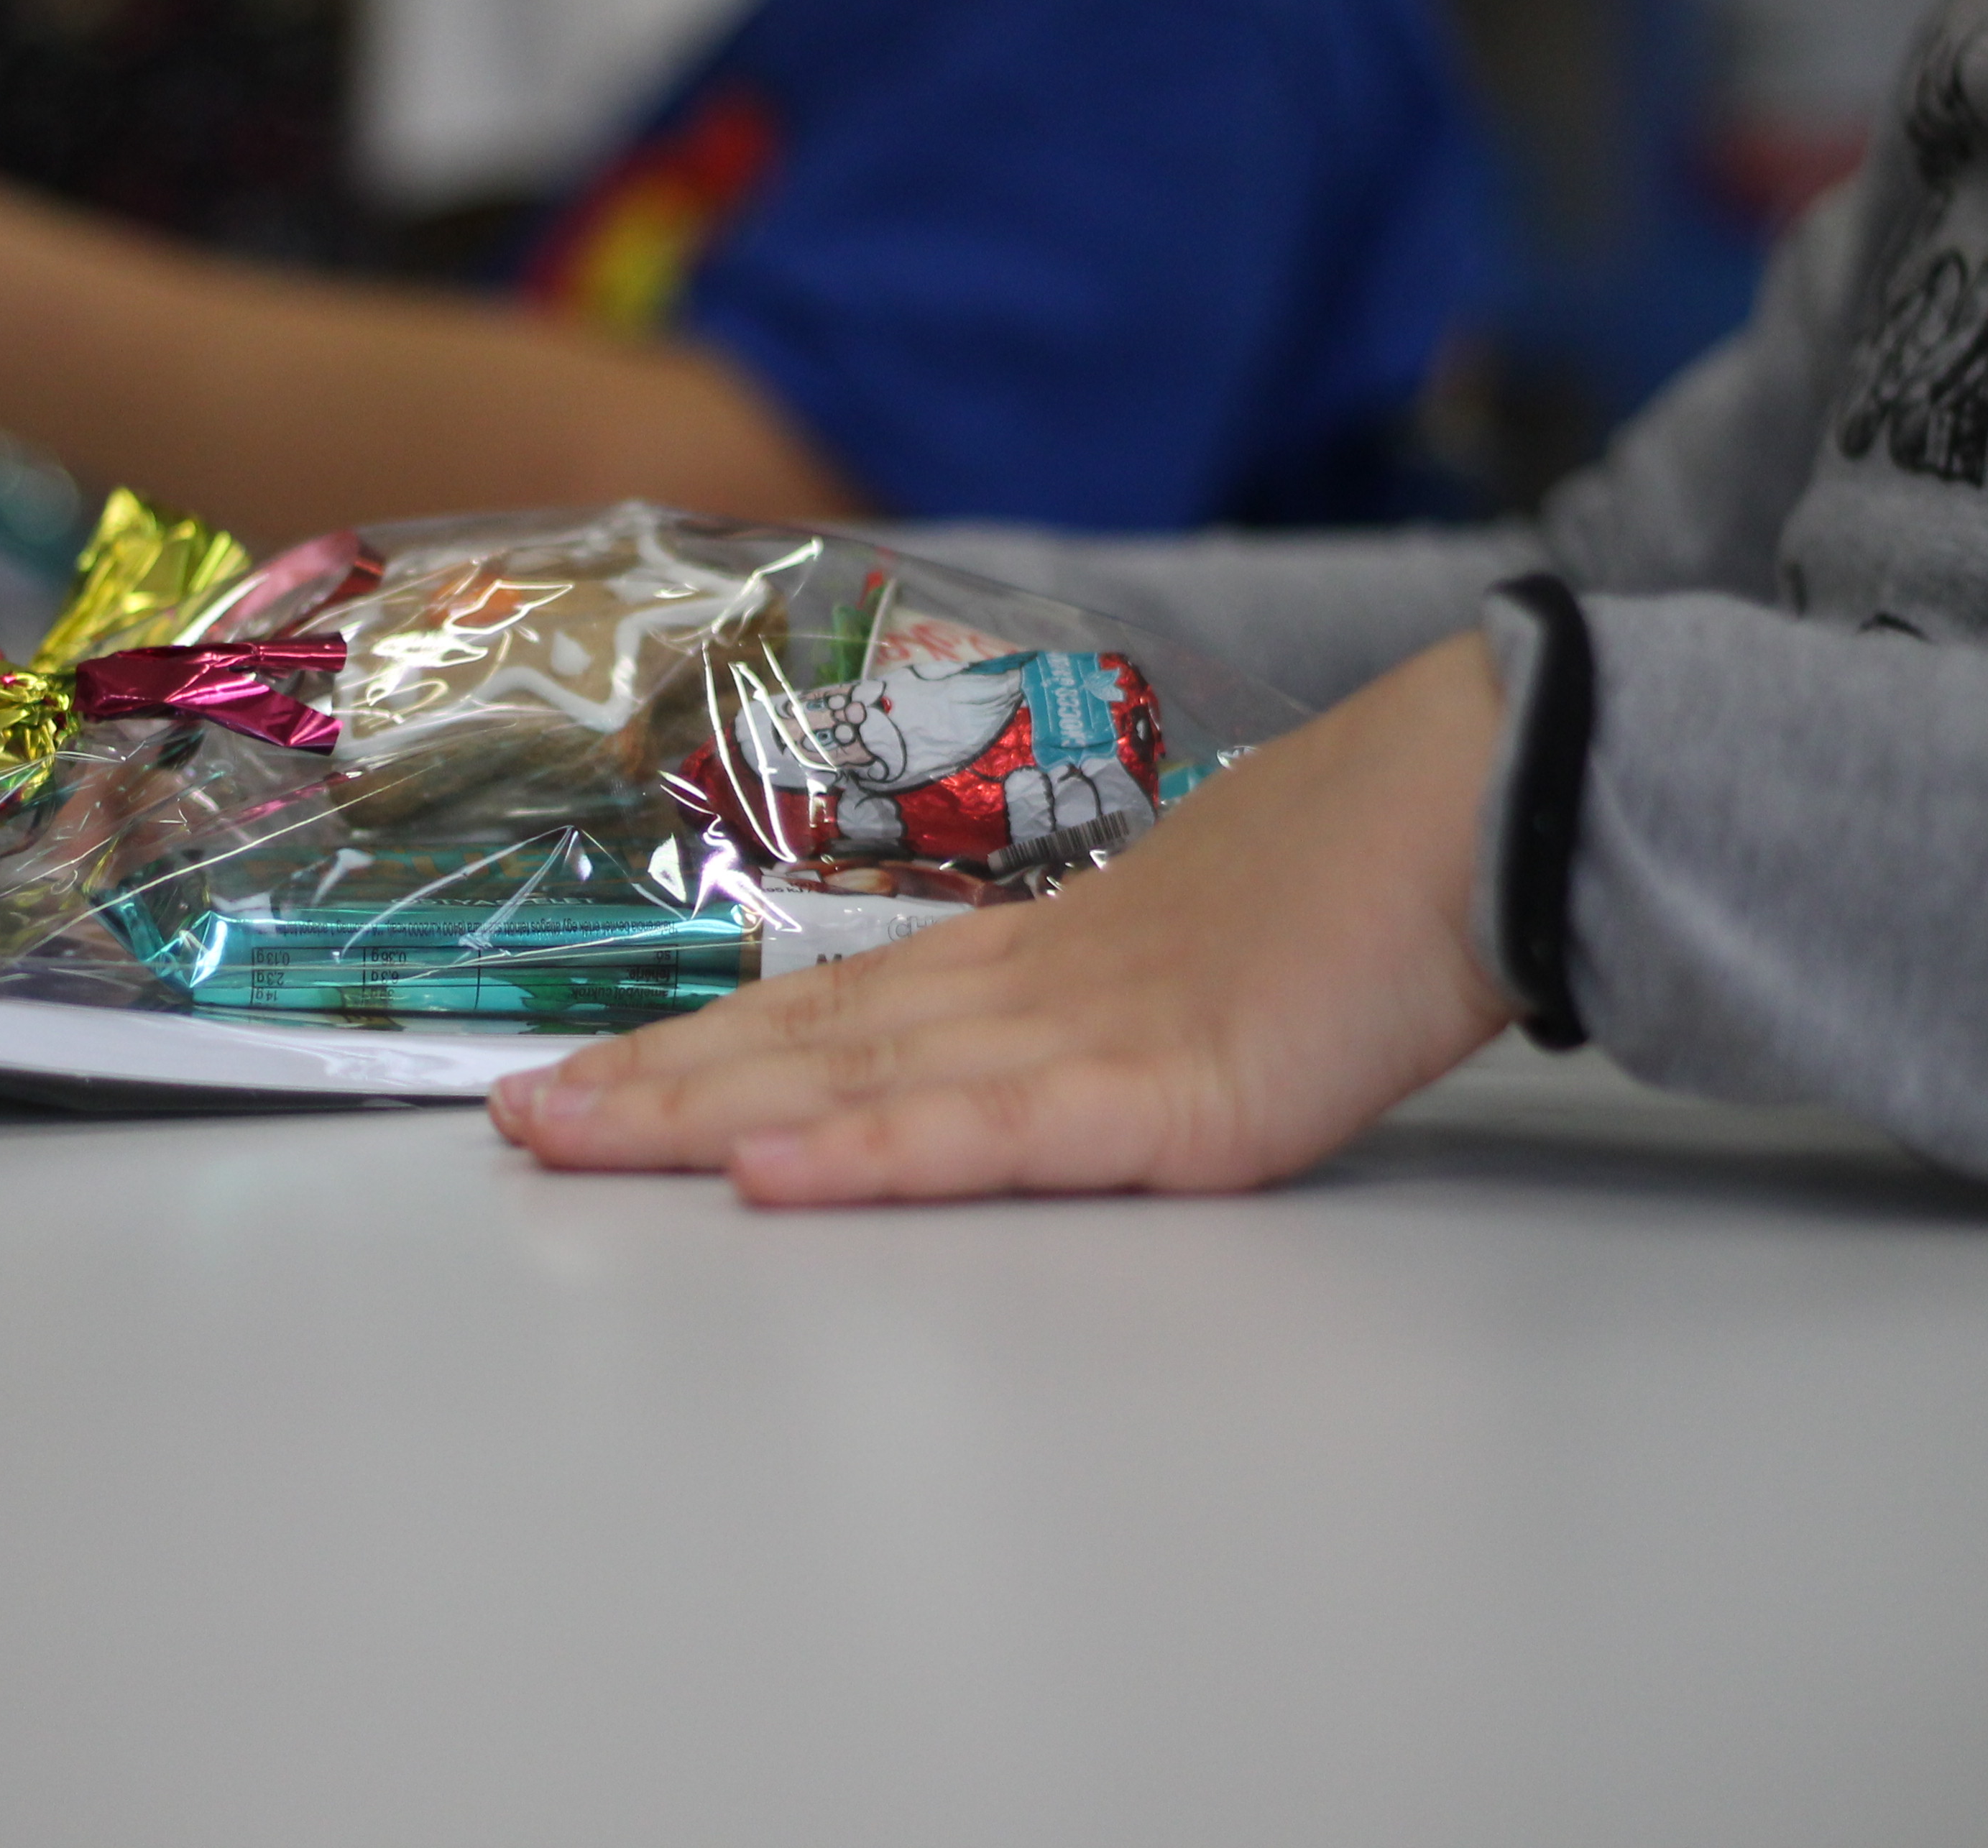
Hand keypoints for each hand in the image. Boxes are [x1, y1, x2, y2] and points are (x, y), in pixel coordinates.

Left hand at [490, 634, 1518, 1204]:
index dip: (689, 1047)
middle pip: (798, 1042)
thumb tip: (997, 1058)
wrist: (1470, 815)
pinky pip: (987, 1136)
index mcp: (1025, 968)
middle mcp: (1018, 994)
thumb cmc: (1341, 893)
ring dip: (699, 1111)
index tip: (576, 1076)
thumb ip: (1079, 1020)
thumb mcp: (1177, 967)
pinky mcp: (1160, 1099)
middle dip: (647, 1084)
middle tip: (517, 1120)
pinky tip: (771, 1171)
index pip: (820, 1013)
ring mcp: (1080, 1040)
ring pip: (850, 1079)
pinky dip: (869, 1153)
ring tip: (575, 1135)